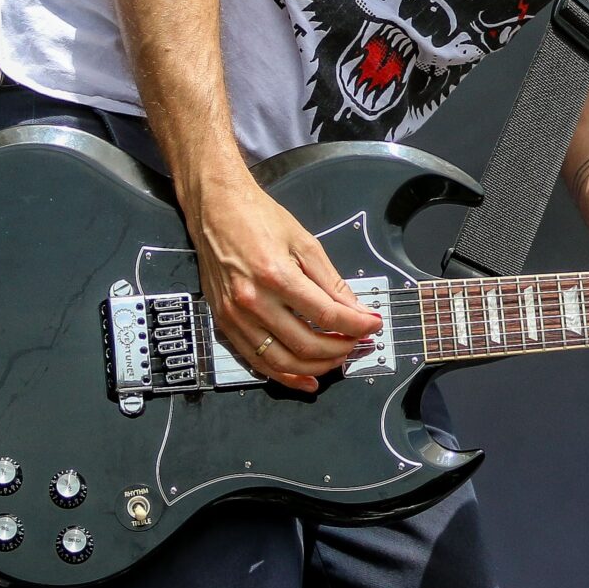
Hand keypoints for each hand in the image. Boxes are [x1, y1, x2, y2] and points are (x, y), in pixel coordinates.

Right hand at [189, 172, 379, 392]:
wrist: (216, 209)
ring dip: (316, 367)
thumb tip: (356, 310)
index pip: (327, 315)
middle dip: (340, 349)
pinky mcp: (224, 324)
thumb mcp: (305, 242)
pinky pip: (257, 361)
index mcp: (277, 276)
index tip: (372, 326)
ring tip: (338, 359)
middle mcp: (253, 301)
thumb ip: (332, 282)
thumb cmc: (258, 218)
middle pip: (306, 344)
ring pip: (282, 361)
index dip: (356, 326)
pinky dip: (284, 376)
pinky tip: (306, 378)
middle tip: (357, 343)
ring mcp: (235, 316)